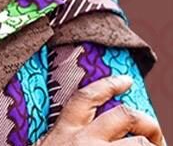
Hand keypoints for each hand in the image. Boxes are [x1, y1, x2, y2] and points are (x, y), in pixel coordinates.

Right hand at [40, 75, 164, 145]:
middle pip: (124, 116)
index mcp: (65, 132)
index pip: (87, 97)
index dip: (109, 84)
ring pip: (140, 144)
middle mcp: (83, 141)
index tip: (126, 80)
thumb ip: (66, 137)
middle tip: (154, 132)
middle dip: (147, 121)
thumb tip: (88, 131)